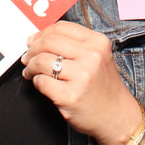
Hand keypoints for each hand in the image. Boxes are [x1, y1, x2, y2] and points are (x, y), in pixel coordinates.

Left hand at [21, 21, 144, 144]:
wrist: (117, 116)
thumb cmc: (102, 86)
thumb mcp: (98, 57)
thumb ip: (74, 45)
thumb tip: (38, 39)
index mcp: (98, 42)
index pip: (61, 28)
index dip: (42, 33)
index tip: (33, 40)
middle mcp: (91, 56)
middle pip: (48, 42)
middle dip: (32, 49)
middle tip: (27, 57)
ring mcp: (81, 76)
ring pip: (42, 61)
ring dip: (30, 66)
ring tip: (30, 72)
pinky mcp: (70, 96)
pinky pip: (41, 82)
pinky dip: (36, 82)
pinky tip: (39, 83)